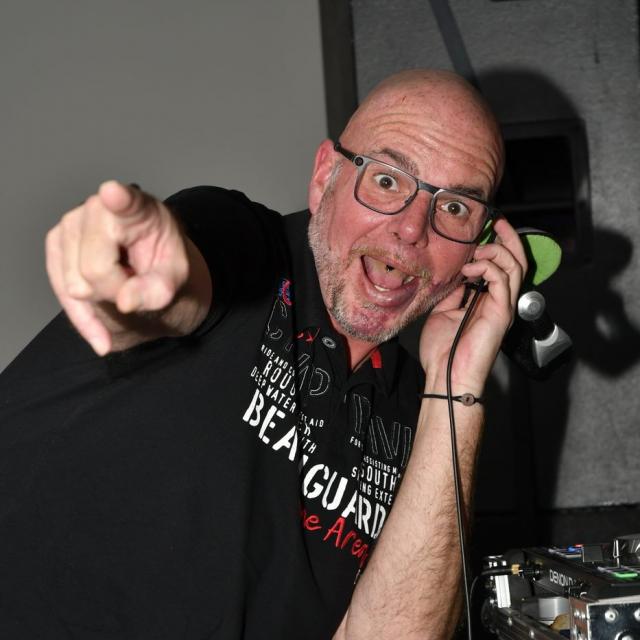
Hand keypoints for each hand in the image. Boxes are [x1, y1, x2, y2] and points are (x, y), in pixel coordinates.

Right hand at [46, 181, 210, 354]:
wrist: (150, 267)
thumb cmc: (164, 263)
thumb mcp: (176, 279)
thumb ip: (158, 290)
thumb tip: (125, 301)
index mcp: (139, 209)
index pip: (126, 202)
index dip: (118, 199)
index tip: (114, 193)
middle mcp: (98, 208)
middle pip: (94, 269)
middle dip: (115, 291)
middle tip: (136, 285)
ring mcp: (71, 224)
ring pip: (75, 285)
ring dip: (101, 302)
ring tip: (123, 286)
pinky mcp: (56, 243)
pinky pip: (61, 292)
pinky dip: (84, 318)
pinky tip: (102, 333)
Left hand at [419, 217, 526, 393]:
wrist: (445, 375)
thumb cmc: (443, 350)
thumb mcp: (443, 311)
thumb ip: (453, 291)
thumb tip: (456, 272)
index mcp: (487, 301)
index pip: (501, 266)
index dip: (498, 245)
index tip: (486, 227)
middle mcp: (499, 302)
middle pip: (516, 262)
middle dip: (508, 238)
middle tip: (496, 221)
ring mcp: (502, 307)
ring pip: (515, 266)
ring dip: (495, 251)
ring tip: (476, 250)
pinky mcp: (501, 313)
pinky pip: (503, 280)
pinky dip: (488, 267)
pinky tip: (470, 268)